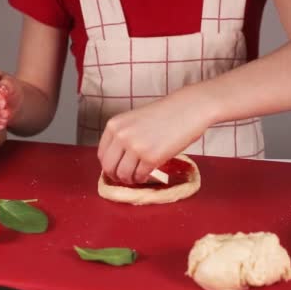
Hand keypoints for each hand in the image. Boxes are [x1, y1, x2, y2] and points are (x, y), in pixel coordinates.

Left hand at [97, 91, 214, 183]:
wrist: (188, 109)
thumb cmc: (164, 114)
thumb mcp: (134, 120)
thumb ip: (123, 137)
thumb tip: (116, 162)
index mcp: (114, 125)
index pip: (102, 155)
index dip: (109, 166)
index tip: (117, 169)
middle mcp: (121, 136)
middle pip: (109, 167)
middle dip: (117, 176)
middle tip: (127, 178)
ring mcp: (136, 147)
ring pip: (123, 175)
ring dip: (131, 180)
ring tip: (139, 176)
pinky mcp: (151, 157)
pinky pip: (140, 176)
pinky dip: (143, 179)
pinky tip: (149, 174)